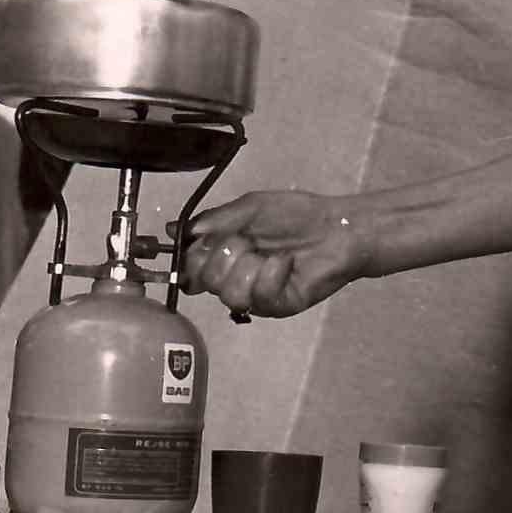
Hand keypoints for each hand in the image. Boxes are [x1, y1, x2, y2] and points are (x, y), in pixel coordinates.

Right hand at [176, 192, 369, 318]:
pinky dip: (272, 275)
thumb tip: (173, 229)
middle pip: (202, 282)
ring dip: (247, 267)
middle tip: (245, 240)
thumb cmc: (296, 215)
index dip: (189, 257)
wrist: (338, 226)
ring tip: (269, 252)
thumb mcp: (250, 207)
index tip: (202, 241)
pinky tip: (286, 262)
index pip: (188, 268)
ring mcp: (256, 295)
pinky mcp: (279, 305)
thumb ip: (214, 219)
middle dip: (221, 255)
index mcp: (223, 255)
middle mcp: (234, 278)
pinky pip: (260, 298)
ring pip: (229, 294)